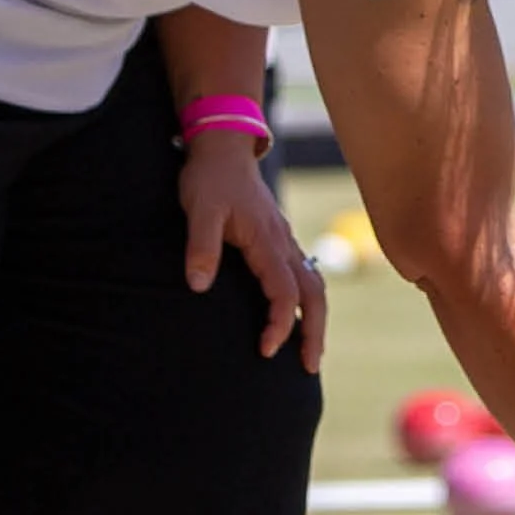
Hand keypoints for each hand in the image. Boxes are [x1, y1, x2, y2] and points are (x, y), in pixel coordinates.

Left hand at [179, 132, 326, 371]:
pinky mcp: (278, 240)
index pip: (284, 292)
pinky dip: (308, 302)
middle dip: (314, 333)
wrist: (223, 147)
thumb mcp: (199, 210)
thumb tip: (199, 285)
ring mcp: (284, 241)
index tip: (266, 350)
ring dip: (315, 320)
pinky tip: (299, 316)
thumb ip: (201, 246)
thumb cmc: (209, 178)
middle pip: (313, 295)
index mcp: (267, 241)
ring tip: (310, 352)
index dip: (280, 324)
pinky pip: (304, 276)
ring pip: (314, 286)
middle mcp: (283, 243)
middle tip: (309, 367)